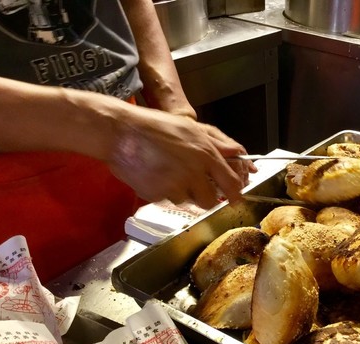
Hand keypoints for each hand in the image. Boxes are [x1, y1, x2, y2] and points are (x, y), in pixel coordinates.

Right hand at [107, 108, 247, 207]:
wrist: (120, 133)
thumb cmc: (155, 127)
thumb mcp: (191, 128)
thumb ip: (218, 143)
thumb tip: (238, 153)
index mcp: (205, 154)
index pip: (230, 183)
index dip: (235, 193)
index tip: (234, 198)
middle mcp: (193, 172)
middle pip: (210, 201)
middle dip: (205, 197)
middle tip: (195, 187)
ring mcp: (175, 186)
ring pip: (188, 201)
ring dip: (183, 193)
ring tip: (169, 174)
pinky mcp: (158, 195)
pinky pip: (167, 200)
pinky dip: (164, 192)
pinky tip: (156, 175)